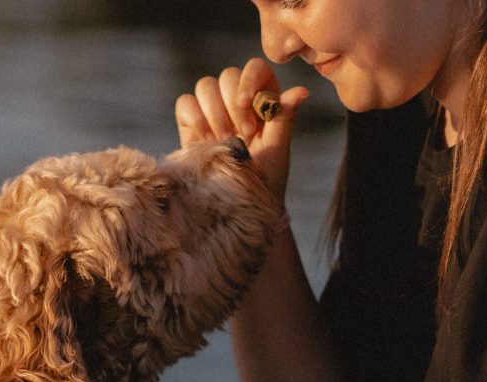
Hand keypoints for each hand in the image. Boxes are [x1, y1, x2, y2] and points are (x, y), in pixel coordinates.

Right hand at [175, 57, 308, 199]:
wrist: (239, 208)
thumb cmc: (264, 181)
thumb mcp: (278, 150)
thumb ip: (285, 118)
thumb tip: (301, 91)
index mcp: (263, 99)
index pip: (254, 68)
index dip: (249, 82)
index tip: (249, 110)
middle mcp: (237, 100)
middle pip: (227, 76)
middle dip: (233, 107)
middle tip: (243, 136)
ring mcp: (212, 111)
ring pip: (205, 86)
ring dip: (214, 114)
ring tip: (223, 141)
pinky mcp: (191, 125)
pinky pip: (185, 104)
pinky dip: (194, 118)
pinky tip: (206, 142)